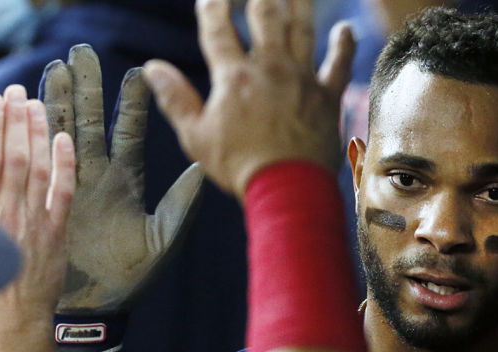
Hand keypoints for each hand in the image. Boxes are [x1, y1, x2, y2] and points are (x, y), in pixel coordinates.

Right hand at [0, 84, 75, 338]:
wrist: (8, 332)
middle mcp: (5, 213)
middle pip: (12, 155)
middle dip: (14, 119)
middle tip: (17, 90)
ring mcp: (33, 223)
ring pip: (37, 167)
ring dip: (38, 132)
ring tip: (37, 104)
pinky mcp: (55, 237)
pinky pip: (63, 194)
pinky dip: (65, 165)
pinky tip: (65, 141)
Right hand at [41, 45, 203, 313]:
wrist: (94, 308)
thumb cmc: (132, 277)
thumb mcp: (163, 240)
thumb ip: (181, 205)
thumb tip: (204, 171)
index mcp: (126, 179)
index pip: (127, 131)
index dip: (130, 102)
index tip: (136, 73)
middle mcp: (96, 174)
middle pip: (90, 120)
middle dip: (86, 87)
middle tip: (81, 53)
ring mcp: (67, 182)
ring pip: (60, 132)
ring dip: (56, 101)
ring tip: (53, 69)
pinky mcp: (45, 197)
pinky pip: (37, 159)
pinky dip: (33, 134)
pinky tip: (28, 108)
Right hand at [143, 0, 355, 196]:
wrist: (288, 189)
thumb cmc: (240, 167)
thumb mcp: (196, 137)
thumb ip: (175, 98)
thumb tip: (152, 68)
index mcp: (233, 77)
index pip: (218, 29)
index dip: (213, 7)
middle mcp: (270, 68)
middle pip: (265, 14)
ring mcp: (301, 79)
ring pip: (302, 29)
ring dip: (299, 4)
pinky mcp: (326, 96)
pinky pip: (339, 64)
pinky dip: (343, 45)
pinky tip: (345, 29)